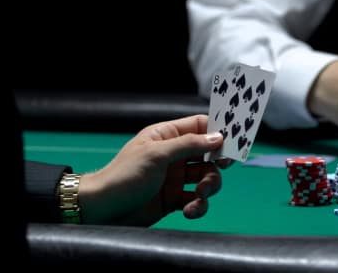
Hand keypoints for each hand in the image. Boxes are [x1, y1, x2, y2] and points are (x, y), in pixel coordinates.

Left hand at [77, 115, 232, 225]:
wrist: (103, 210)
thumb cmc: (124, 175)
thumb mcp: (157, 155)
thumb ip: (189, 144)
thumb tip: (218, 137)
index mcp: (167, 136)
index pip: (200, 126)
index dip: (218, 131)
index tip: (234, 141)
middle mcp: (174, 155)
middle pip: (209, 154)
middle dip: (216, 164)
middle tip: (221, 168)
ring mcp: (175, 178)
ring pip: (206, 178)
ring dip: (209, 187)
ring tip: (200, 195)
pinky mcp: (174, 199)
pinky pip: (197, 200)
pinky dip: (198, 206)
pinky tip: (189, 211)